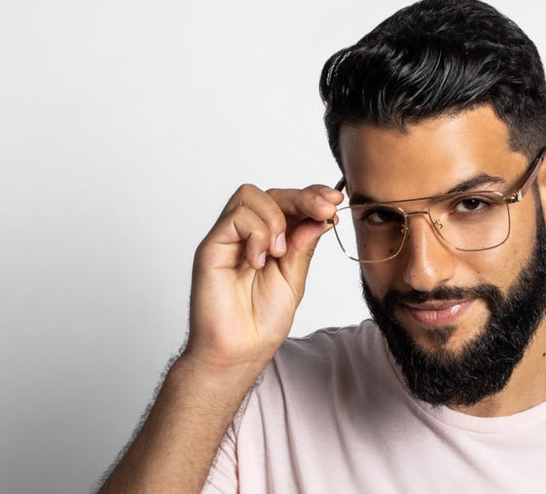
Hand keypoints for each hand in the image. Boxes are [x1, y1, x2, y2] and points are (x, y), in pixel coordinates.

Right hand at [184, 184, 342, 377]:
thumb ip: (303, 246)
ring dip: (275, 219)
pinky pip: (235, 218)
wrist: (238, 353)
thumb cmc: (260, 323)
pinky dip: (256, 234)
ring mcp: (226, 239)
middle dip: (303, 197)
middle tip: (324, 210)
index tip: (334, 199)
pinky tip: (259, 261)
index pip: (286, 202)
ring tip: (279, 253)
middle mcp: (245, 235)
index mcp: (267, 241)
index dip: (311, 195)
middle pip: (270, 193)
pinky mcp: (211, 248)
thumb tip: (321, 216)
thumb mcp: (294, 279)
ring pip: (250, 195)